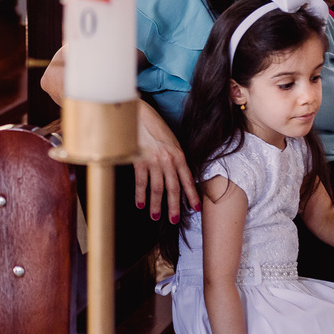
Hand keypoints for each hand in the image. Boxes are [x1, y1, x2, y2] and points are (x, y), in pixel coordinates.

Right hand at [133, 101, 199, 222]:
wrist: (138, 113)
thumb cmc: (153, 125)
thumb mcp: (169, 140)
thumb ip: (173, 157)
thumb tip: (174, 174)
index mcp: (178, 154)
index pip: (187, 180)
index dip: (192, 195)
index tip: (195, 208)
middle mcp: (168, 159)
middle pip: (173, 188)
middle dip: (175, 206)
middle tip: (174, 220)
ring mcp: (154, 161)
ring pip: (157, 188)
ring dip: (156, 205)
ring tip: (156, 216)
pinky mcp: (139, 160)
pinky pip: (141, 182)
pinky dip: (140, 195)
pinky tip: (140, 204)